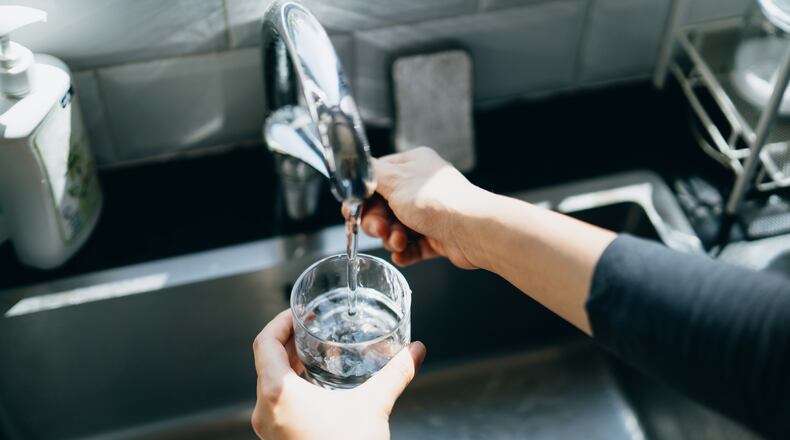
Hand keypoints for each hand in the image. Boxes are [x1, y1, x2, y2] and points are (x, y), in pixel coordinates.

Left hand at [251, 310, 426, 439]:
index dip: (280, 322)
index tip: (298, 313)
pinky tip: (316, 388)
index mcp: (278, 393)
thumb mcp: (373, 406)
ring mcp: (270, 429)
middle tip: (310, 329)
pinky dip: (291, 388)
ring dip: (288, 365)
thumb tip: (415, 351)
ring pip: (269, 384)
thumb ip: (395, 373)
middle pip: (265, 362)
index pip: (264, 343)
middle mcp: (266, 411)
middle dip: (288, 341)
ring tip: (313, 354)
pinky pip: (276, 404)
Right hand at [361, 147, 488, 268]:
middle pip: (382, 208)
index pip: (376, 179)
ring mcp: (428, 213)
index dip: (362, 198)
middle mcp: (420, 187)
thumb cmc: (437, 200)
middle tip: (380, 230)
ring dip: (392, 239)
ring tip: (400, 242)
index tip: (352, 212)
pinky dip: (404, 252)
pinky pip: (411, 246)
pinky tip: (402, 255)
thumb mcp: (394, 180)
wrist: (472, 230)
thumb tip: (356, 168)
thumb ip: (370, 174)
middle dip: (377, 223)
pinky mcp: (436, 237)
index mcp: (411, 165)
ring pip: (395, 229)